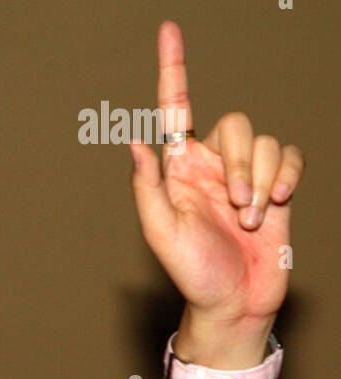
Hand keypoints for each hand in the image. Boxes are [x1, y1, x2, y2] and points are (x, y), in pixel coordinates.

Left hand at [129, 21, 303, 331]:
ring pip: (264, 140)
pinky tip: (277, 204)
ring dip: (262, 180)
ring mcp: (246, 174)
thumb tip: (134, 140)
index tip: (168, 29)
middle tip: (238, 207)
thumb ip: (147, 187)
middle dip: (241, 163)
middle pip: (235, 124)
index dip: (173, 68)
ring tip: (252, 219)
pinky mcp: (277, 185)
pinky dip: (286, 177)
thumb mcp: (162, 234)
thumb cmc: (194, 274)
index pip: (175, 109)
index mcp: (179, 170)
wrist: (234, 305)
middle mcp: (212, 164)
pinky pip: (290, 155)